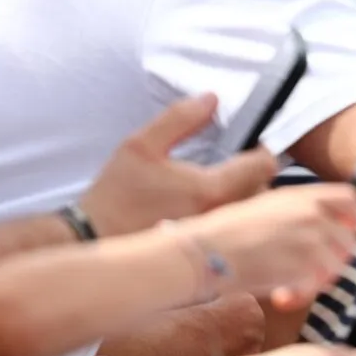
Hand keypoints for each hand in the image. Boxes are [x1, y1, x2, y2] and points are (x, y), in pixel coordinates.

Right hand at [81, 94, 278, 237]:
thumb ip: (180, 118)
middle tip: (237, 162)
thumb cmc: (116, 194)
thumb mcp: (141, 146)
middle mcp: (220, 218)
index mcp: (211, 189)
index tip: (250, 144)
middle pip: (263, 190)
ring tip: (223, 184)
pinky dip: (233, 219)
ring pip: (250, 214)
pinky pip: (235, 233)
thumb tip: (213, 98)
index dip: (262, 150)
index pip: (264, 166)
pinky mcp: (207, 257)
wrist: (91, 241)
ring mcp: (215, 241)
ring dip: (246, 196)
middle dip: (256, 173)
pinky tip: (210, 209)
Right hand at [178, 183, 355, 309]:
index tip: (348, 232)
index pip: (352, 200)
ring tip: (291, 286)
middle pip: (350, 240)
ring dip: (317, 282)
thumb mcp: (267, 205)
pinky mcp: (303, 268)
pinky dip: (301, 298)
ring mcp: (310, 241)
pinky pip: (316, 289)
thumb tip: (324, 225)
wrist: (204, 250)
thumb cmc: (225, 231)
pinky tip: (282, 298)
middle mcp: (312, 215)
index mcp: (304, 195)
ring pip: (337, 268)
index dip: (355, 219)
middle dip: (336, 260)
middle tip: (314, 272)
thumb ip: (299, 210)